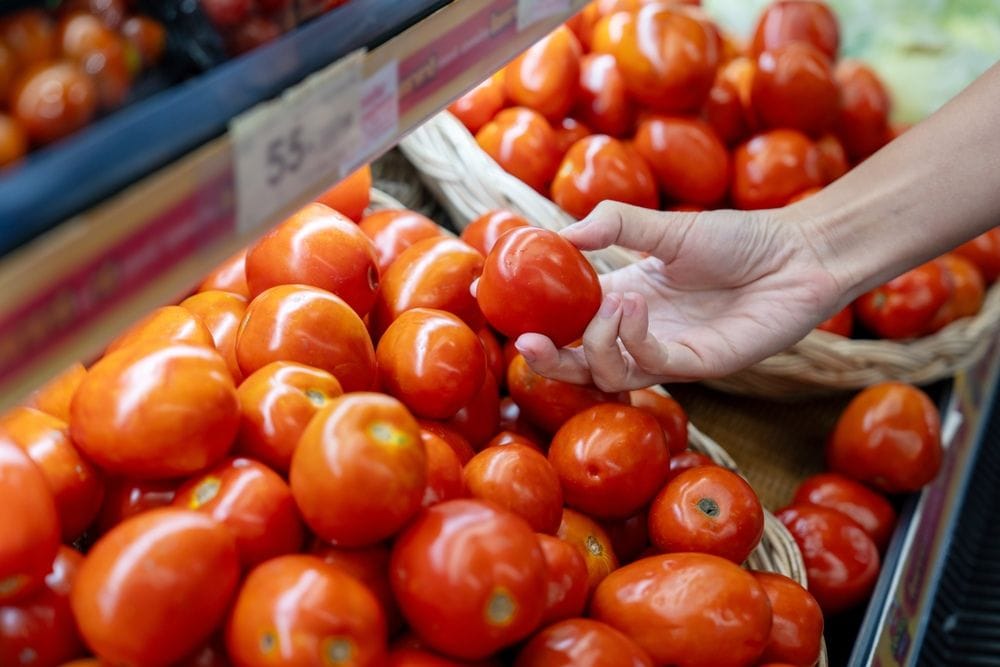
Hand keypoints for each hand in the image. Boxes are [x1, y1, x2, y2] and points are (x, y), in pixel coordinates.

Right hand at [514, 201, 843, 390]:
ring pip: (610, 374)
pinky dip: (631, 339)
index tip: (503, 308)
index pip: (570, 325)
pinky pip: (651, 365)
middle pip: (581, 365)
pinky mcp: (700, 364)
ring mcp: (669, 353)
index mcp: (625, 301)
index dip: (538, 324)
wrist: (796, 252)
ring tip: (610, 303)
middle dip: (548, 361)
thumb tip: (562, 233)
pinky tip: (633, 306)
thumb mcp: (667, 227)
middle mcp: (641, 334)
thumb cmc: (737, 239)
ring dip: (596, 344)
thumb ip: (616, 225)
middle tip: (526, 342)